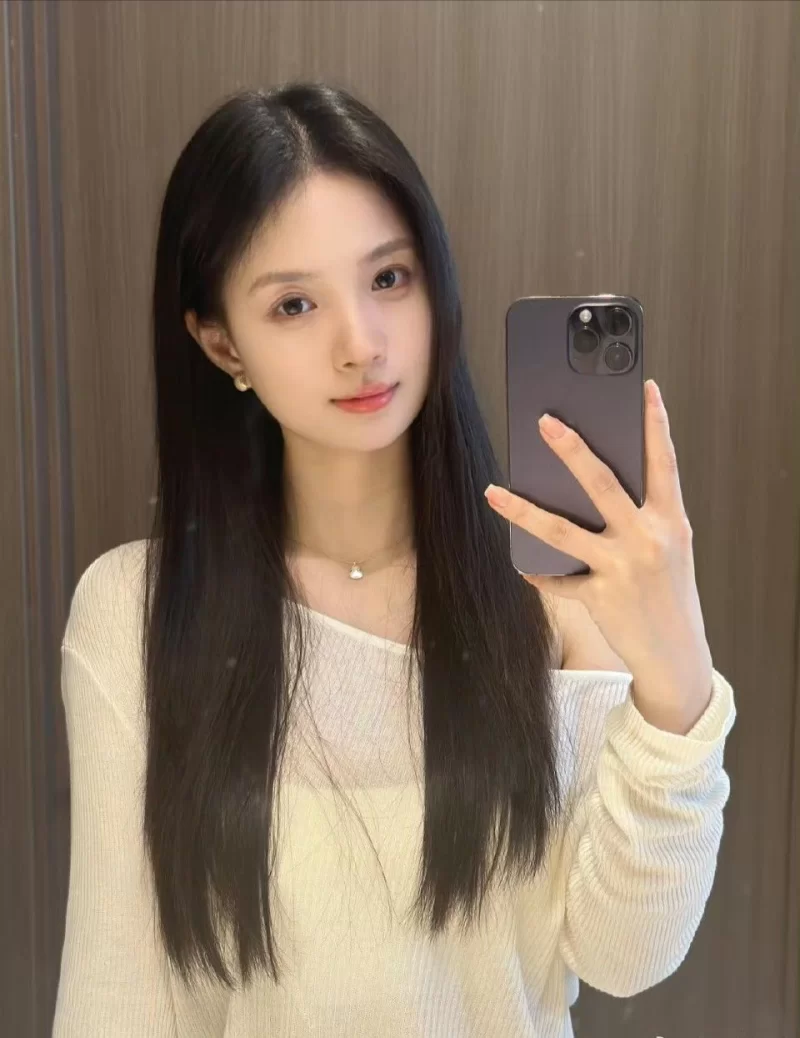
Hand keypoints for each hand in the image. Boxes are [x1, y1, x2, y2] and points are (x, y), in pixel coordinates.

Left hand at [484, 380, 713, 733]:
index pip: (664, 463)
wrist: (677, 657)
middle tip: (543, 422)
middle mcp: (649, 539)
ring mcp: (623, 568)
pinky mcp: (601, 597)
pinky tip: (522, 564)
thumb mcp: (669, 549)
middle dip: (571, 449)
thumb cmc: (668, 594)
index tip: (645, 389)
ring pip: (563, 530)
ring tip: (494, 491)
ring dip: (523, 509)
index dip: (656, 424)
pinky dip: (539, 572)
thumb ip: (643, 516)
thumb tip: (595, 484)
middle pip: (603, 484)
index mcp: (671, 521)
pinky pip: (558, 579)